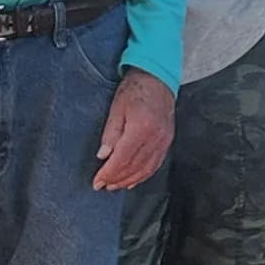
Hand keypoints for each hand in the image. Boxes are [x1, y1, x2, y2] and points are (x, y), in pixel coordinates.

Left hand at [93, 66, 176, 190]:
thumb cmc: (135, 90)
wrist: (158, 79)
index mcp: (141, 128)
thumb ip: (110, 133)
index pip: (122, 158)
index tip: (97, 181)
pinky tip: (133, 180)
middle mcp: (155, 138)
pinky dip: (143, 175)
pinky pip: (155, 164)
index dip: (108, 173)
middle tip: (102, 185)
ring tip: (115, 185)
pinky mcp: (167, 142)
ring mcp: (164, 141)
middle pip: (134, 166)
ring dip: (129, 180)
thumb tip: (103, 155)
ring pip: (145, 169)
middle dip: (116, 179)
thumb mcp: (117, 107)